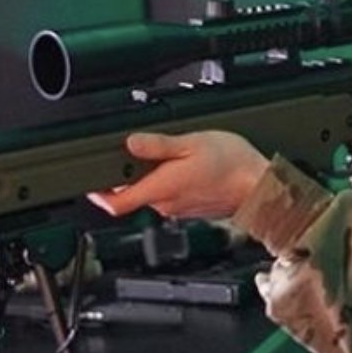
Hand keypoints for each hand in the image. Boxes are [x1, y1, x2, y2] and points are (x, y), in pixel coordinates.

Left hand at [86, 131, 269, 219]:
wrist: (261, 186)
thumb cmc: (233, 165)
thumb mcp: (191, 143)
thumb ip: (158, 145)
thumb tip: (131, 143)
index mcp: (161, 189)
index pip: (116, 204)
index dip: (98, 195)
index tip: (90, 183)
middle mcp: (166, 205)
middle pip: (133, 194)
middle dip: (130, 174)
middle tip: (135, 152)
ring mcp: (179, 209)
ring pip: (153, 195)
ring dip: (152, 177)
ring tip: (167, 155)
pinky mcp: (191, 209)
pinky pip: (171, 197)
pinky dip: (169, 183)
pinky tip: (184, 167)